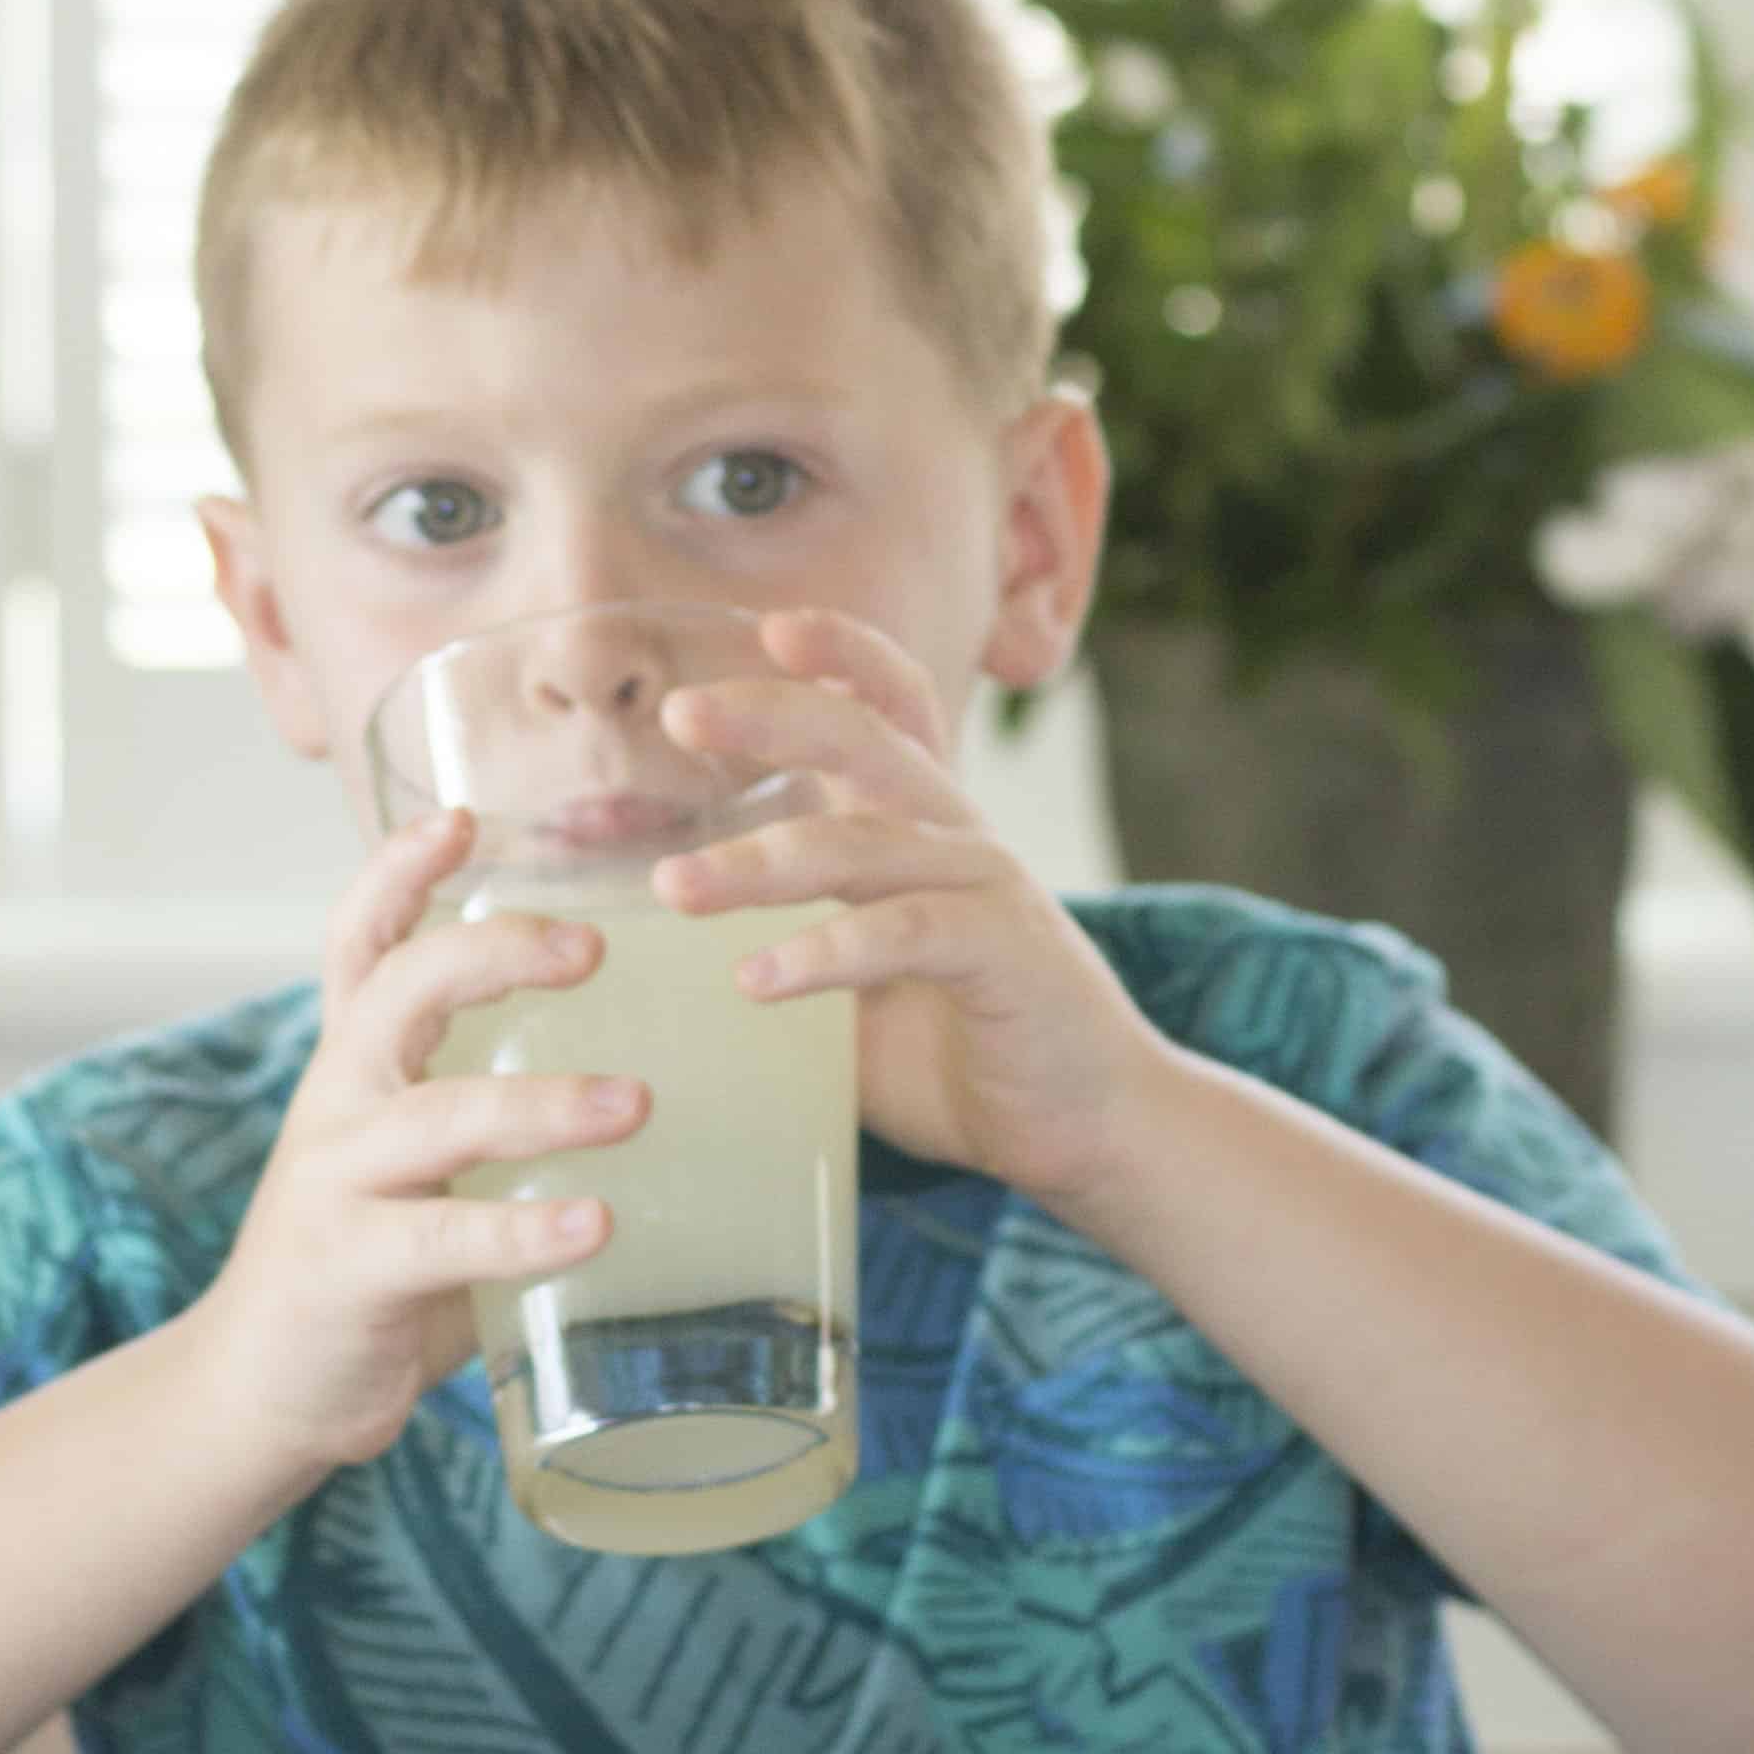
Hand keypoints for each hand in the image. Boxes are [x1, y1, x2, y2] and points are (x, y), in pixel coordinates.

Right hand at [193, 811, 642, 1492]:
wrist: (263, 1389)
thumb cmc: (374, 1267)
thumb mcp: (422, 1166)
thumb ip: (500, 1116)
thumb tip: (667, 1077)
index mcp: (356, 1066)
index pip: (361, 940)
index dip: (401, 871)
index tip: (463, 819)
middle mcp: (337, 1104)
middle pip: (399, 990)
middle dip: (494, 951)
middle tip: (592, 947)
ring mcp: (335, 1183)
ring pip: (438, 1116)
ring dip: (543, 1102)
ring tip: (634, 1105)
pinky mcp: (348, 1269)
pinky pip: (445, 1237)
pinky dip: (523, 1228)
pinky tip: (594, 1225)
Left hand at [653, 610, 1164, 1214]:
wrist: (1089, 1124)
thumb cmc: (963, 1054)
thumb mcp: (861, 987)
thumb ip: (790, 950)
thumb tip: (664, 967)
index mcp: (924, 828)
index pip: (890, 709)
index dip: (840, 655)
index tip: (767, 629)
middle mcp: (957, 837)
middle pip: (866, 739)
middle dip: (771, 713)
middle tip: (680, 714)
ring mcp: (986, 888)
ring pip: (862, 843)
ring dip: (758, 862)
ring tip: (673, 888)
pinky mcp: (1005, 953)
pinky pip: (904, 933)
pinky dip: (825, 952)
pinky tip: (755, 981)